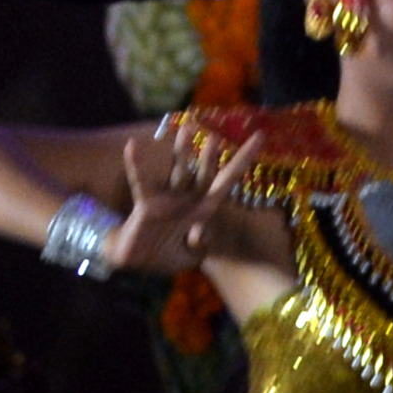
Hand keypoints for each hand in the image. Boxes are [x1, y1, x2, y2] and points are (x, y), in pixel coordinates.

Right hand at [105, 134, 267, 274]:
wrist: (138, 264)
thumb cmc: (168, 255)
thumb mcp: (190, 257)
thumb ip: (199, 247)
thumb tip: (199, 233)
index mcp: (204, 208)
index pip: (228, 180)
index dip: (243, 160)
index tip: (260, 136)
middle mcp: (188, 198)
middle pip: (205, 172)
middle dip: (211, 155)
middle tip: (218, 133)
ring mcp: (168, 199)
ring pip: (179, 171)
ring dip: (182, 151)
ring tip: (187, 129)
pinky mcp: (147, 203)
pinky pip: (141, 182)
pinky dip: (136, 165)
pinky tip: (132, 146)